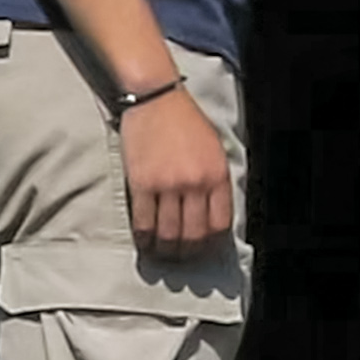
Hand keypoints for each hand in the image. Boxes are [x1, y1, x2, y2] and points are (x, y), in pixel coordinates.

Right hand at [121, 84, 234, 257]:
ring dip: (165, 251)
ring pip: (168, 233)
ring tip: (162, 256)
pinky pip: (143, 222)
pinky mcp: (141, 183)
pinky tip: (144, 243)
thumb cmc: (186, 123)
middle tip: (180, 260)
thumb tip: (213, 215)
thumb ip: (216, 181)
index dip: (210, 244)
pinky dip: (144, 238)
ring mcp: (167, 185)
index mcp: (218, 176)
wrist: (156, 99)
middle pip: (194, 234)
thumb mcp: (215, 150)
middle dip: (187, 254)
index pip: (219, 224)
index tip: (202, 251)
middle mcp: (195, 183)